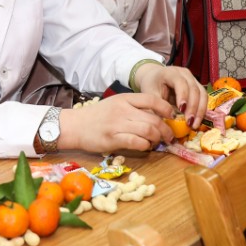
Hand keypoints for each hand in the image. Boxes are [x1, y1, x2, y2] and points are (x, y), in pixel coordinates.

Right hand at [57, 93, 174, 152]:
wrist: (74, 126)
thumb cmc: (96, 116)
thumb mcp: (115, 104)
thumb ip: (133, 108)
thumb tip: (156, 117)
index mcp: (124, 98)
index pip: (152, 99)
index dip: (166, 108)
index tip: (171, 116)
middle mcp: (122, 109)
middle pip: (153, 118)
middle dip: (166, 129)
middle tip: (169, 136)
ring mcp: (117, 124)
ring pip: (148, 130)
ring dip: (157, 138)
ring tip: (158, 142)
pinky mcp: (112, 139)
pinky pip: (136, 142)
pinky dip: (145, 145)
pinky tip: (145, 146)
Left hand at [134, 62, 205, 127]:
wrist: (154, 77)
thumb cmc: (151, 85)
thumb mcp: (149, 94)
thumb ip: (157, 105)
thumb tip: (168, 119)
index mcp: (171, 73)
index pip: (180, 83)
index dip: (183, 96)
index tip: (181, 110)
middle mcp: (184, 74)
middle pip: (194, 89)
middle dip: (193, 107)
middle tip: (189, 123)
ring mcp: (193, 79)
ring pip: (202, 94)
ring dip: (200, 110)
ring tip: (194, 124)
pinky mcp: (197, 86)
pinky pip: (203, 98)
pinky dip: (201, 110)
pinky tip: (197, 120)